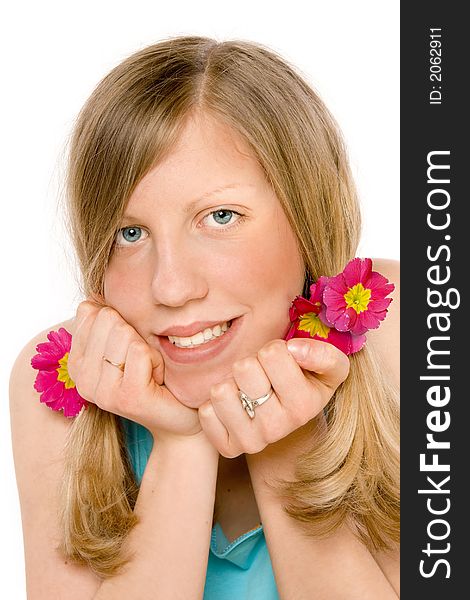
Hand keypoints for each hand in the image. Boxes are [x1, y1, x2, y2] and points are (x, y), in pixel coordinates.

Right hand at [67, 300, 200, 439]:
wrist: (179, 417)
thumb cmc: (153, 374)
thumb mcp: (126, 344)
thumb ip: (107, 322)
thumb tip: (91, 300)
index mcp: (76, 363)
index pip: (92, 312)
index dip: (121, 322)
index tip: (128, 350)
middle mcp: (82, 379)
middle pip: (109, 319)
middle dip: (135, 334)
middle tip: (142, 362)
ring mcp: (102, 391)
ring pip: (125, 333)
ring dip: (148, 348)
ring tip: (150, 371)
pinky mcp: (127, 397)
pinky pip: (141, 351)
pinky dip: (158, 359)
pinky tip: (158, 379)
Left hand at [198, 338, 349, 457]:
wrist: (290, 419)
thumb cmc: (307, 383)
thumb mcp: (329, 367)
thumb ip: (324, 354)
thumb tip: (294, 349)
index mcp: (304, 406)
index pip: (272, 353)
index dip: (274, 349)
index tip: (281, 362)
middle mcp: (278, 429)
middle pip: (243, 368)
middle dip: (251, 363)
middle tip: (261, 375)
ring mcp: (252, 442)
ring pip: (220, 391)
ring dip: (231, 382)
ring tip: (246, 389)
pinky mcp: (229, 448)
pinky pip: (206, 413)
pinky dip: (216, 403)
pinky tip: (234, 405)